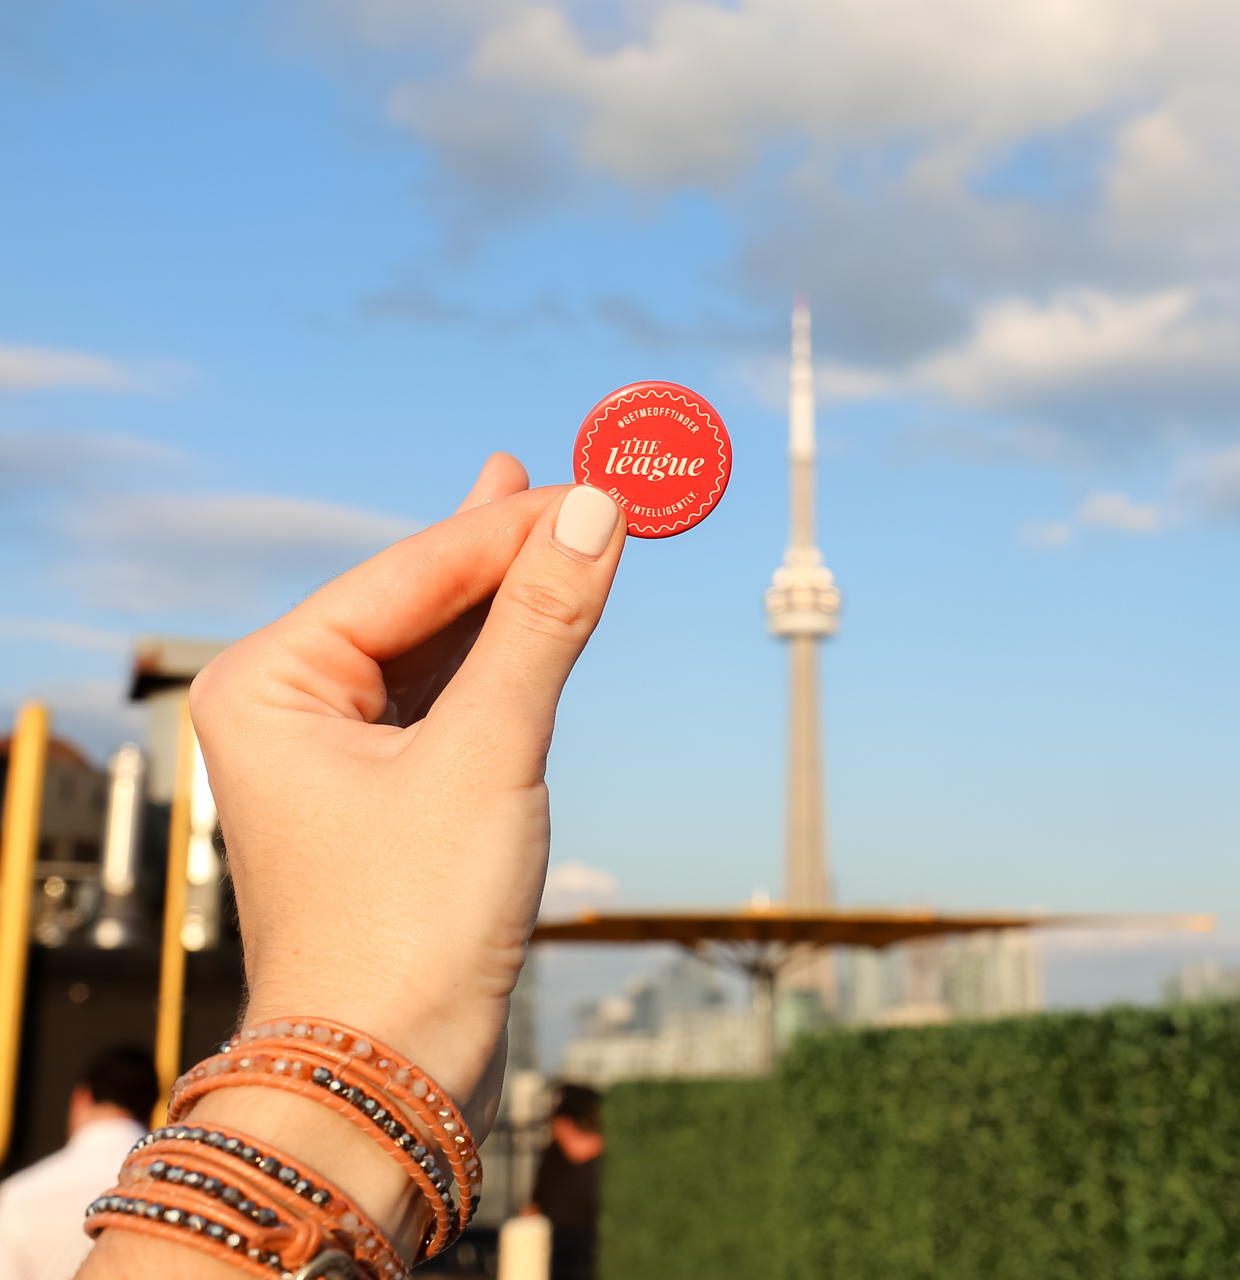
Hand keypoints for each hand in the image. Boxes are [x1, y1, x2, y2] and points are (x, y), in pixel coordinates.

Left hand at [189, 454, 623, 1132]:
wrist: (390, 1076)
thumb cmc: (410, 925)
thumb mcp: (488, 754)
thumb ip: (540, 626)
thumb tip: (595, 515)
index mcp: (270, 680)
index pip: (411, 572)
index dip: (511, 526)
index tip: (596, 484)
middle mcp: (289, 704)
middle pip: (420, 599)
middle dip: (505, 547)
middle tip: (581, 480)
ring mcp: (335, 748)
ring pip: (438, 646)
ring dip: (508, 595)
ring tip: (558, 516)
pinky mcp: (384, 789)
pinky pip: (447, 699)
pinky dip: (501, 659)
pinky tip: (529, 610)